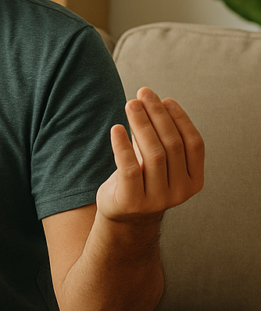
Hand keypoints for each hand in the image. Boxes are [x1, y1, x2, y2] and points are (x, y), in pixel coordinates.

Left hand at [96, 87, 204, 225]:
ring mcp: (157, 200)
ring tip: (130, 104)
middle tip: (143, 94)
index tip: (165, 99)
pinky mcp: (132, 202)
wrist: (124, 215)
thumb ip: (162, 137)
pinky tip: (116, 128)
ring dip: (141, 124)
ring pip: (153, 154)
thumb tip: (153, 100)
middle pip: (172, 145)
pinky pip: (129, 168)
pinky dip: (122, 146)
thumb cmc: (143, 179)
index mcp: (194, 180)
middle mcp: (181, 192)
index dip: (180, 119)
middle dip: (157, 116)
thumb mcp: (158, 160)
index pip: (194, 144)